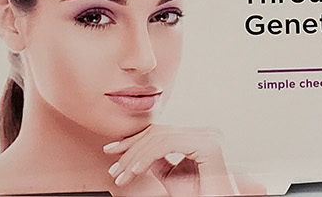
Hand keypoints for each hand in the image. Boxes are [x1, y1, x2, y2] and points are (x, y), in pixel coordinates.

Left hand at [105, 126, 233, 196]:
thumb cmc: (198, 196)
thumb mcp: (172, 176)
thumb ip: (160, 161)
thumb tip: (140, 151)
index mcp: (199, 137)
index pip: (161, 131)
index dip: (134, 141)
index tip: (112, 152)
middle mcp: (206, 133)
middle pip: (158, 132)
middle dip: (130, 149)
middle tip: (114, 170)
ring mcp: (208, 137)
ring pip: (160, 138)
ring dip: (134, 157)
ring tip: (122, 176)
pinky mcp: (208, 146)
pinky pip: (168, 144)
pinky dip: (147, 157)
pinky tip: (135, 171)